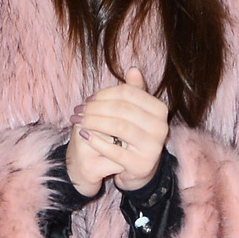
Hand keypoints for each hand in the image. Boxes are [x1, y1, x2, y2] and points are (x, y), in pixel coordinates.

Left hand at [71, 68, 169, 191]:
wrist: (140, 168)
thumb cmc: (134, 134)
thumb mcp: (136, 111)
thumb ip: (134, 91)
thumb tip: (132, 70)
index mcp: (160, 109)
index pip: (128, 93)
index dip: (105, 94)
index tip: (88, 98)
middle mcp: (161, 127)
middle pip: (122, 109)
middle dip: (96, 108)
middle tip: (78, 110)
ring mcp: (153, 147)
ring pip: (118, 127)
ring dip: (93, 122)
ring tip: (77, 121)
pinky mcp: (141, 164)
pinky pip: (114, 150)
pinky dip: (96, 141)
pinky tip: (84, 135)